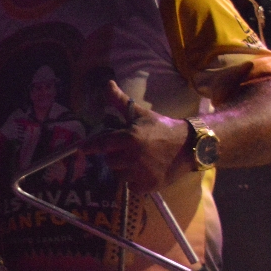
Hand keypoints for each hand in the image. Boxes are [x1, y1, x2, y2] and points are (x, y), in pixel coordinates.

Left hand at [82, 80, 191, 194]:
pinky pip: (131, 186)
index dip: (90, 146)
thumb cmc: (162, 128)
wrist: (189, 146)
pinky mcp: (148, 186)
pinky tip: (144, 171)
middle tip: (126, 150)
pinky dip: (134, 181)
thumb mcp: (140, 114)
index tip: (80, 149)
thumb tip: (107, 84)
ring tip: (137, 160)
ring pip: (119, 175)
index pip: (103, 144)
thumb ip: (120, 102)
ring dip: (124, 169)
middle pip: (110, 161)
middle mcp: (133, 157)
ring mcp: (141, 173)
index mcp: (130, 138)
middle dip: (115, 156)